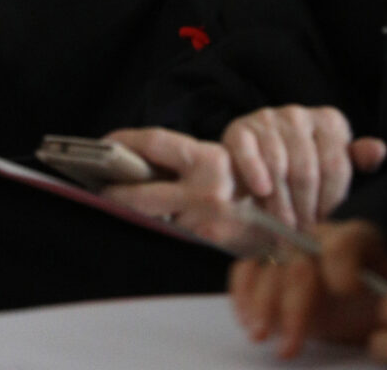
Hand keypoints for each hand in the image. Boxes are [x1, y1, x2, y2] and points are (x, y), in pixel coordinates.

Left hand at [100, 127, 238, 235]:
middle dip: (115, 192)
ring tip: (113, 206)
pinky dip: (153, 229)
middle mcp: (206, 190)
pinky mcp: (206, 246)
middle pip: (142, 191)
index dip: (124, 140)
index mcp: (208, 159)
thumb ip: (184, 162)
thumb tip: (135, 161)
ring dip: (131, 214)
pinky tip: (140, 224)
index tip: (102, 142)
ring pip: (152, 218)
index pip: (155, 142)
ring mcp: (205, 222)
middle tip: (98, 188)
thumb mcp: (219, 164)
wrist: (288, 227)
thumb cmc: (247, 188)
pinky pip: (169, 234)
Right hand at [222, 105, 386, 225]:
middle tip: (302, 234)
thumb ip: (355, 163)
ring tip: (282, 228)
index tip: (324, 222)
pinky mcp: (239, 129)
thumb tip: (379, 149)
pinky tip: (260, 191)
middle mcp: (298, 114)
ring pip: (279, 165)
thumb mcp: (332, 177)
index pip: (336, 165)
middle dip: (305, 209)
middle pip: (308, 169)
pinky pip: (250, 152)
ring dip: (280, 204)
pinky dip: (255, 173)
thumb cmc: (300, 185)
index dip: (331, 202)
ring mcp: (267, 119)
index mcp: (328, 122)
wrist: (251, 188)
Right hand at [231, 219, 386, 358]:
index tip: (348, 292)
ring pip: (269, 267)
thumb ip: (386, 298)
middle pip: (300, 261)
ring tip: (262, 336)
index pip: (347, 241)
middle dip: (293, 303)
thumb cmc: (384, 310)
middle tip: (290, 343)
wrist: (371, 317)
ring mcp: (294, 252)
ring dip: (261, 304)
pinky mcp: (272, 270)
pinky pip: (248, 271)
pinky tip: (249, 323)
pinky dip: (243, 294)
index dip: (343, 264)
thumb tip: (349, 295)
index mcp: (359, 240)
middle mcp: (321, 240)